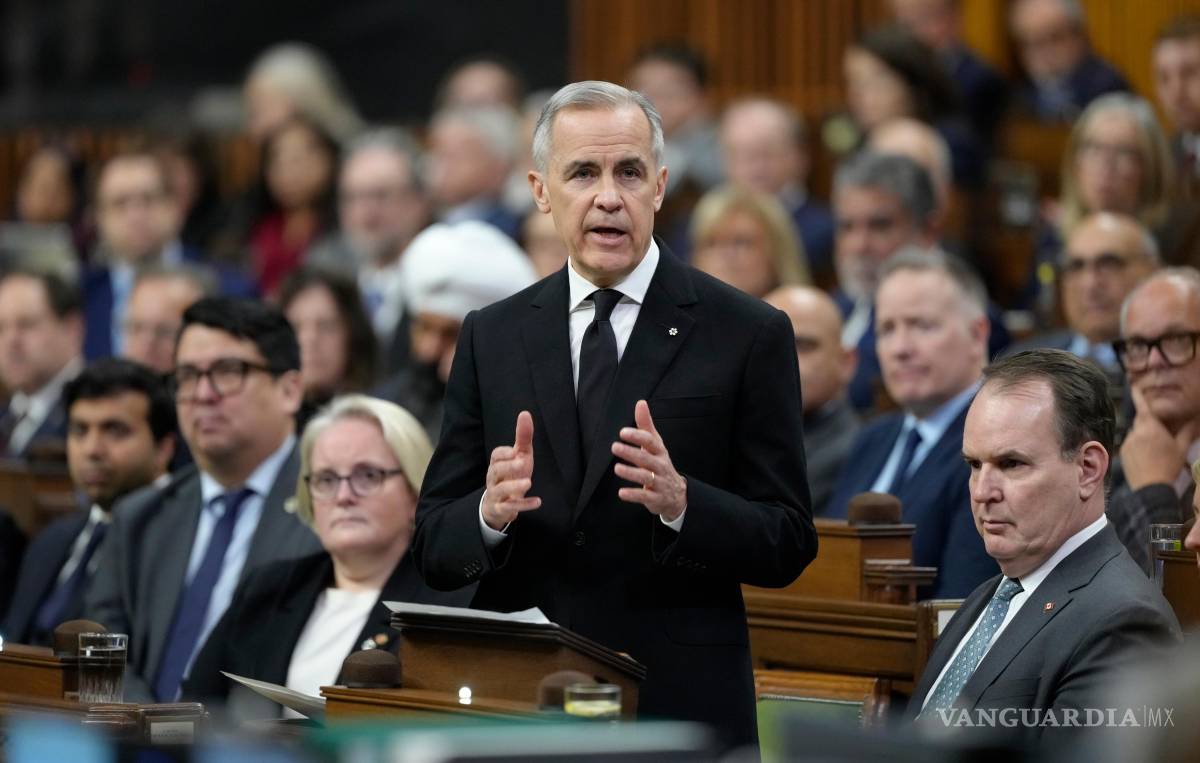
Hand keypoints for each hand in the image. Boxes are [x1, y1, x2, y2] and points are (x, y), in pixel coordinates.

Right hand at [482, 411, 539, 529]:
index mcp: (497, 463)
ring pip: (500, 490)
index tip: (515, 451)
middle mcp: (493, 478)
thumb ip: (522, 437)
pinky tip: (537, 502)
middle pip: (495, 471)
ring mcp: (496, 494)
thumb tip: (525, 413)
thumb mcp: (519, 456)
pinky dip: (523, 505)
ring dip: (514, 486)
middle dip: (508, 467)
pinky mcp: (501, 509)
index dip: (505, 453)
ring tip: (528, 483)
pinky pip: (509, 508)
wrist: (500, 504)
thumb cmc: (511, 475)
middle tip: (522, 463)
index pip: (496, 455)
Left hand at [612, 400, 686, 520]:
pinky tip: (621, 493)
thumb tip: (641, 403)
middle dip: (631, 452)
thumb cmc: (660, 464)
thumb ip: (646, 425)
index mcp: (660, 452)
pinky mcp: (655, 498)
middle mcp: (661, 466)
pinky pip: (645, 497)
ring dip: (631, 473)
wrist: (677, 494)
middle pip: (647, 458)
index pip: (650, 442)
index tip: (623, 432)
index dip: (638, 436)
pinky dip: (633, 495)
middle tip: (615, 447)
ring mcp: (659, 482)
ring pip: (646, 477)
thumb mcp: (655, 444)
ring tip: (617, 468)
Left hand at [1122, 386, 1193, 489]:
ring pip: (1136, 432)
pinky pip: (1130, 442)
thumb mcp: (1181, 448)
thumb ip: (1187, 431)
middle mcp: (1135, 431)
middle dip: (1149, 421)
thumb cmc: (1169, 465)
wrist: (1150, 487)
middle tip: (1160, 430)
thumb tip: (1195, 418)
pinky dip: (1137, 444)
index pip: (1142, 406)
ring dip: (1144, 434)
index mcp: (1150, 427)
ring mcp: (1126, 442)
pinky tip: (1146, 455)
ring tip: (1155, 448)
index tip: (1134, 385)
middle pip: (1141, 420)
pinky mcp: (1122, 452)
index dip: (1138, 394)